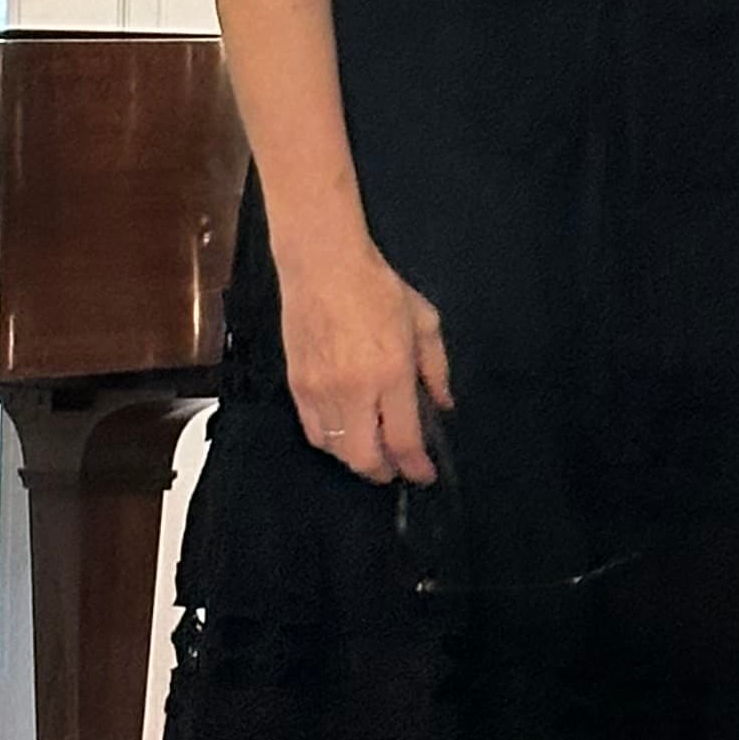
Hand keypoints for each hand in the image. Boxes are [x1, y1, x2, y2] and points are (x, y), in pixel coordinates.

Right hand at [278, 239, 453, 484]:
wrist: (323, 265)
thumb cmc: (378, 288)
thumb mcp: (424, 322)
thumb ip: (436, 369)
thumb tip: (442, 405)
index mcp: (390, 374)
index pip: (403, 440)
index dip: (416, 467)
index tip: (425, 474)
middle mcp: (354, 390)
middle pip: (365, 458)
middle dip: (385, 472)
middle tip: (399, 467)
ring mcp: (320, 391)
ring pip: (337, 451)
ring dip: (358, 459)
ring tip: (375, 451)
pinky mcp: (296, 386)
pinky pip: (314, 432)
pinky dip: (333, 444)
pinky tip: (347, 435)